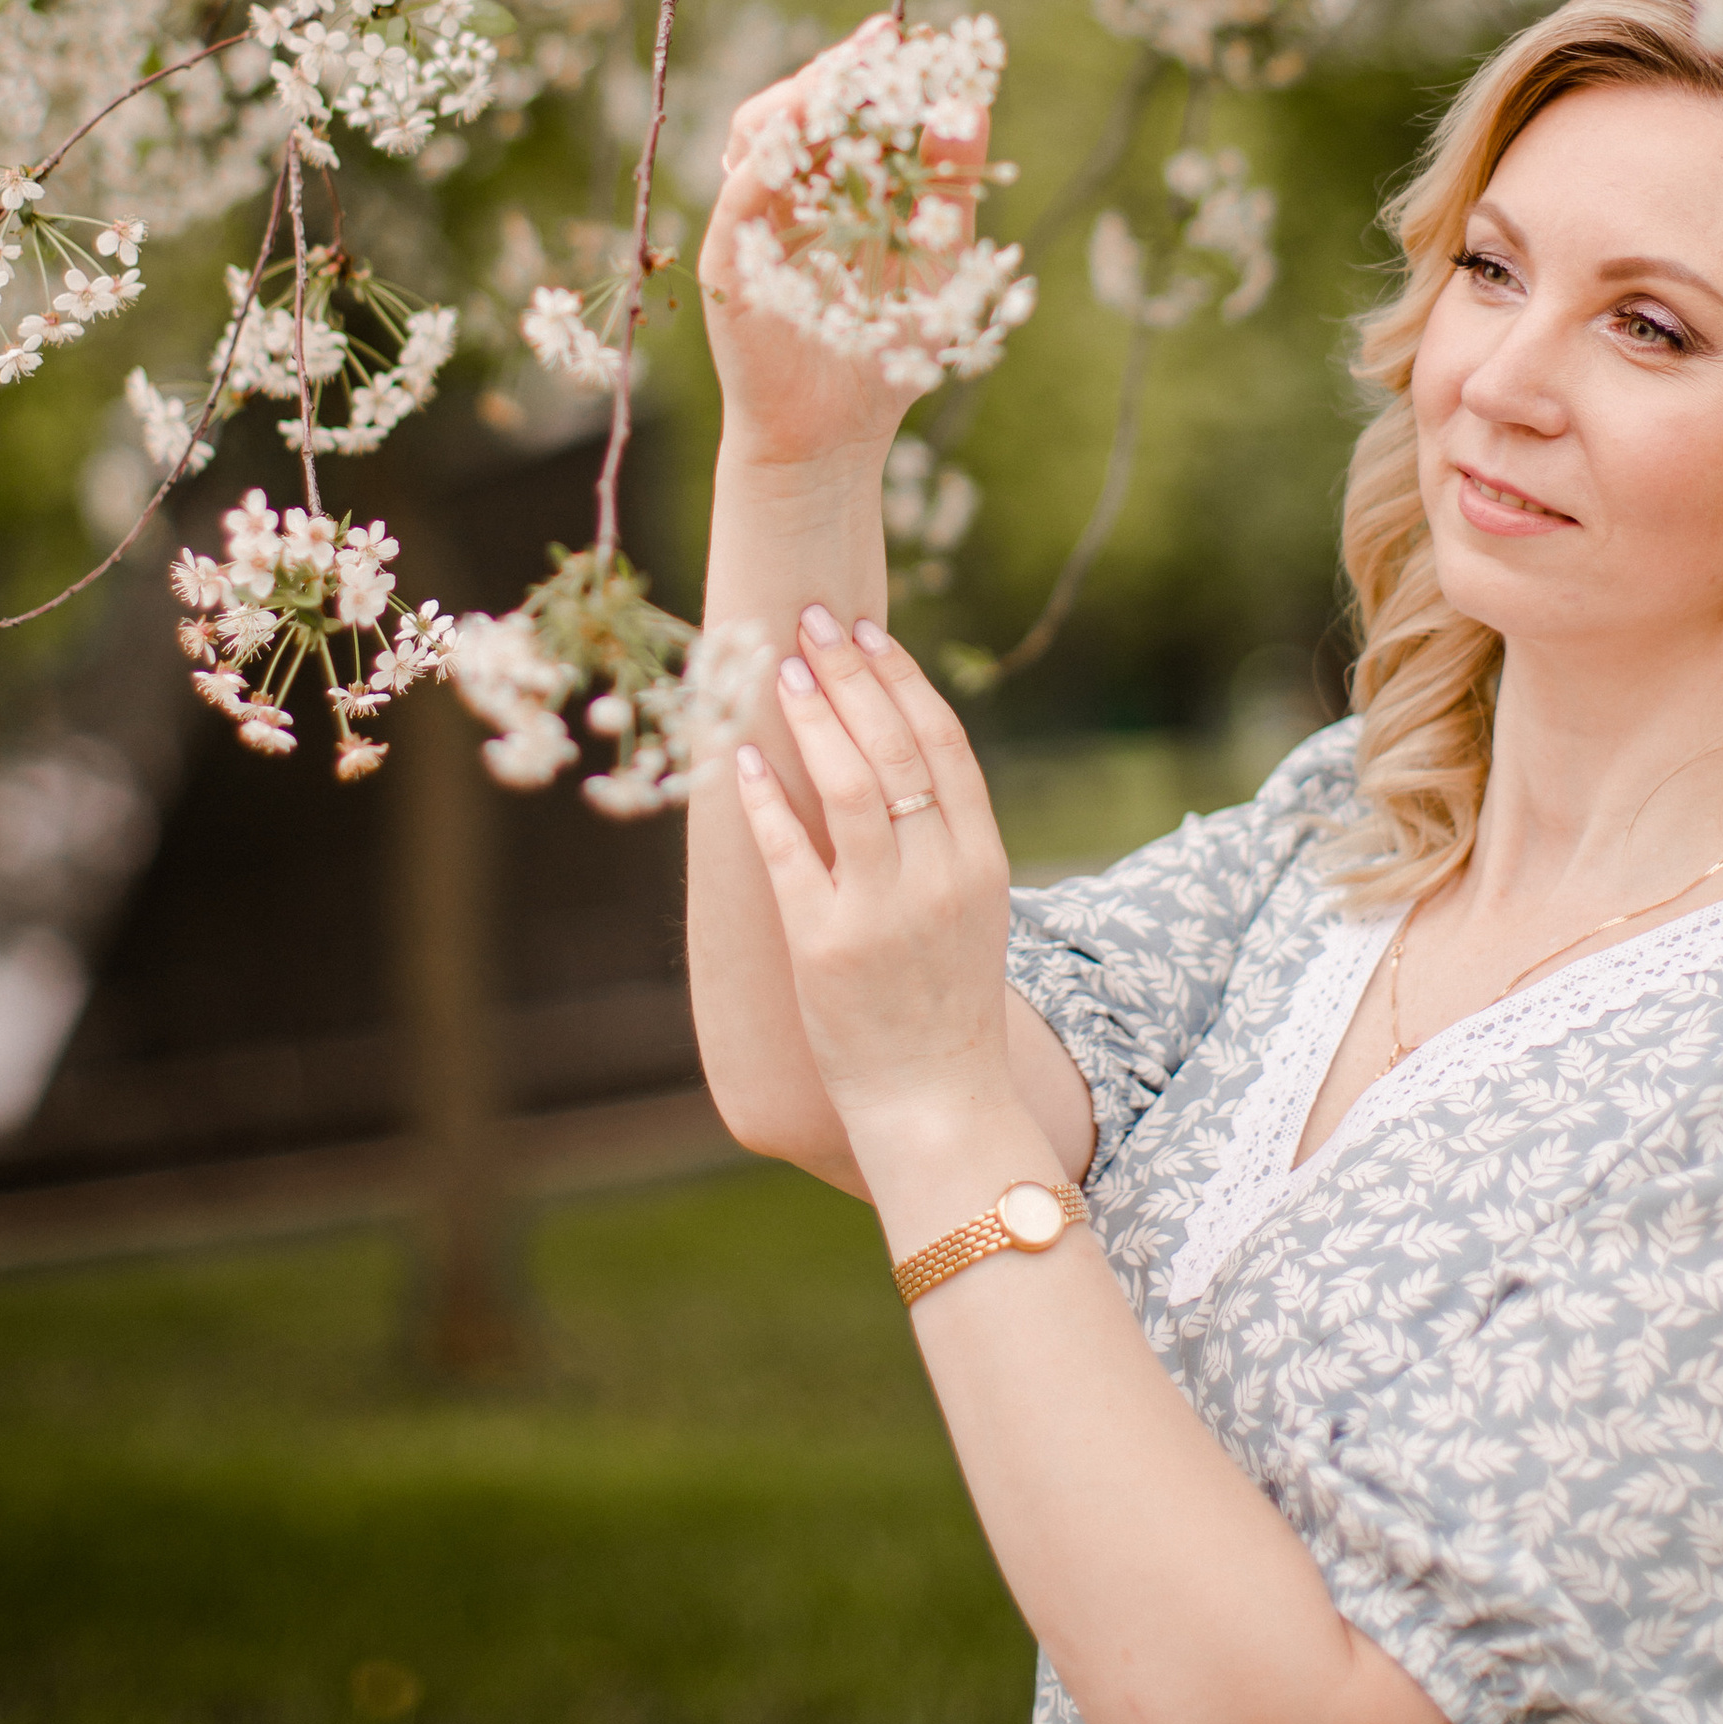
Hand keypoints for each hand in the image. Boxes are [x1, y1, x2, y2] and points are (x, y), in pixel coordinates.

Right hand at [699, 24, 990, 475]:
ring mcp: (752, 221)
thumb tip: (974, 105)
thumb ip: (954, 186)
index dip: (876, 69)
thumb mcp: (941, 260)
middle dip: (842, 70)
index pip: (847, 107)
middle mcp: (788, 192)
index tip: (919, 40)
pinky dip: (771, 155)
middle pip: (798, 103)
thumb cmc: (887, 355)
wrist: (835, 437)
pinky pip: (740, 190)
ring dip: (804, 98)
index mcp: (836, 185)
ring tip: (851, 81)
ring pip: (759, 130)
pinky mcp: (728, 256)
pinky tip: (807, 131)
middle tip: (886, 47)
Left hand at [731, 606, 1013, 1143]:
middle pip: (894, 749)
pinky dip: (765, 801)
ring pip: (849, 788)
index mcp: (980, 861)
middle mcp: (938, 877)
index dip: (902, 680)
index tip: (867, 632)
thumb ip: (944, 837)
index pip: (943, 745)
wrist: (939, 1102)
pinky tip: (742, 758)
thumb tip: (892, 750)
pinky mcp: (825, 948)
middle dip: (849, 676)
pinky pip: (789, 856)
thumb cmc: (946, 1002)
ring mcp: (882, 912)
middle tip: (812, 620)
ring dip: (811, 718)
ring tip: (778, 669)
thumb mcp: (971, 909)